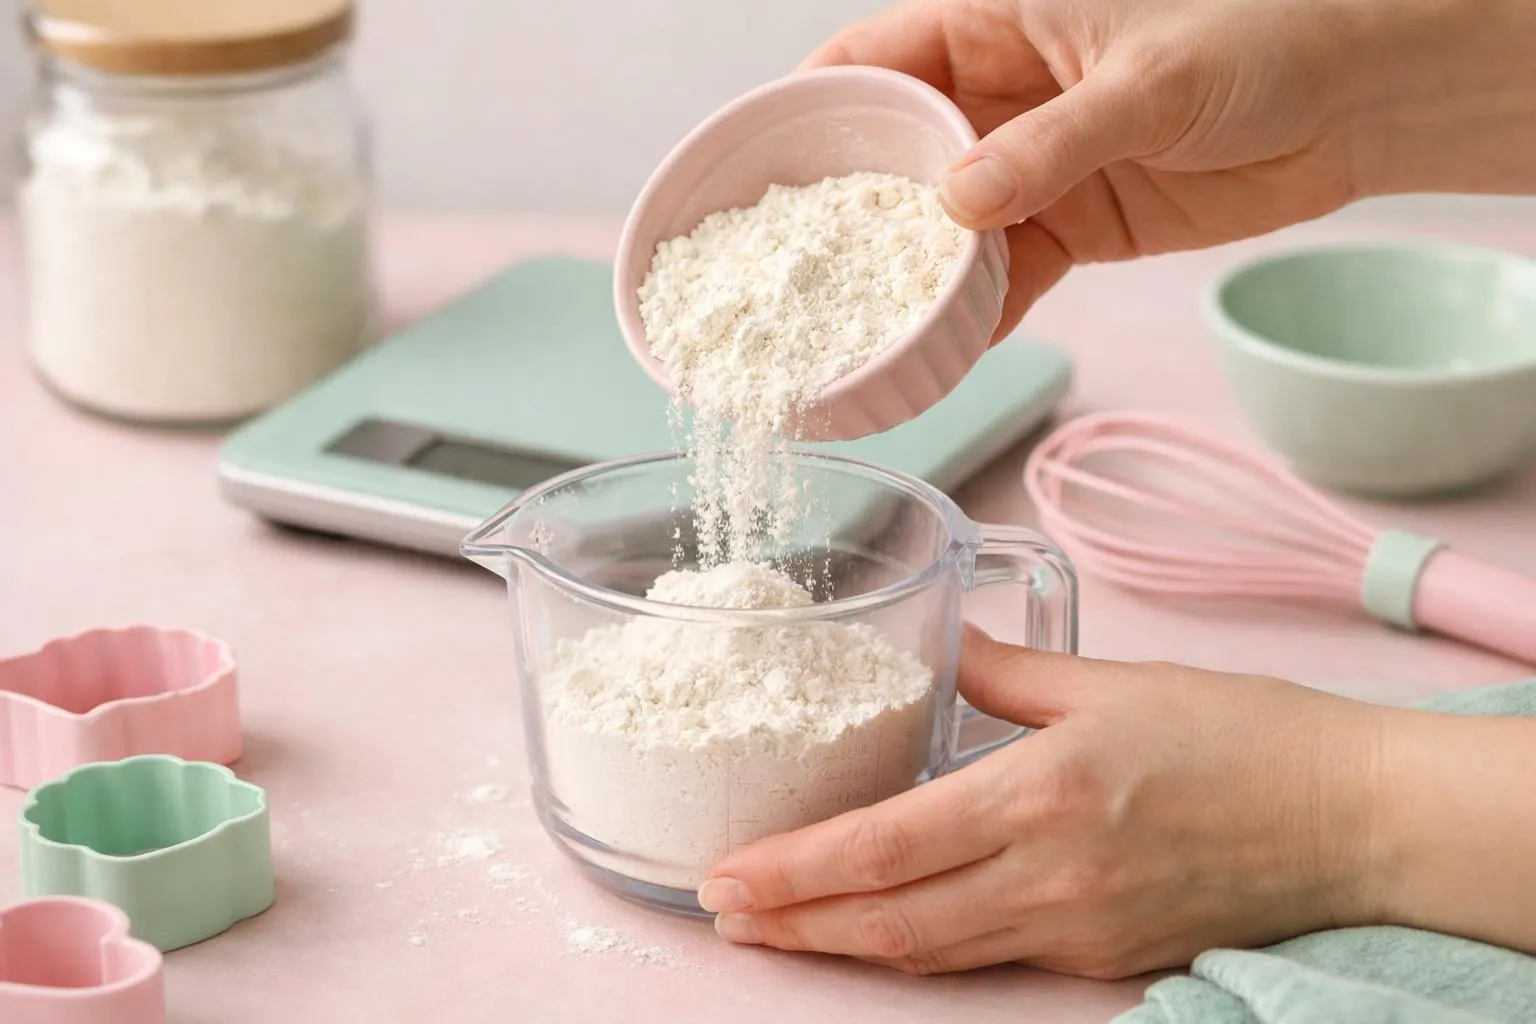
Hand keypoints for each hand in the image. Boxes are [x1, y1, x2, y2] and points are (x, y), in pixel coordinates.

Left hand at [698, 628, 1390, 977]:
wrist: (1349, 819)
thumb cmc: (1241, 735)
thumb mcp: (1112, 681)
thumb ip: (1010, 671)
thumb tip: (947, 649)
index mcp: (1039, 794)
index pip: (884, 846)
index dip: (795, 871)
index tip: (728, 875)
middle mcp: (1047, 878)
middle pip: (889, 920)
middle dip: (794, 923)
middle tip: (721, 912)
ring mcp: (1074, 930)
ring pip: (931, 953)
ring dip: (843, 946)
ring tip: (776, 931)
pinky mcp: (1103, 958)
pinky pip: (987, 957)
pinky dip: (920, 948)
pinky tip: (881, 929)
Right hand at [804, 0, 1535, 337]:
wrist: (1355, 100)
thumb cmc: (1262, 37)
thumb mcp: (1147, 82)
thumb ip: (1050, 143)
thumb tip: (956, 203)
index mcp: (994, 24)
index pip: (871, 61)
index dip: (808, 111)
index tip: (757, 171)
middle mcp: (995, 98)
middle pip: (888, 155)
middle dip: (843, 214)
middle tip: (791, 275)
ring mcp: (1029, 168)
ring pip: (937, 229)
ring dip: (904, 280)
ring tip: (855, 333)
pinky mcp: (1070, 226)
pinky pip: (1001, 276)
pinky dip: (973, 316)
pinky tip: (940, 355)